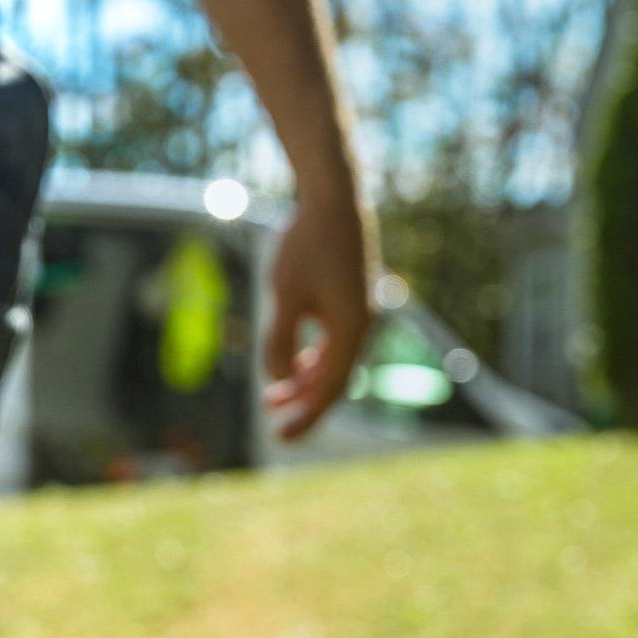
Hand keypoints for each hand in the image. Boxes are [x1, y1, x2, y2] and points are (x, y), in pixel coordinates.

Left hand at [262, 184, 375, 440]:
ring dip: (306, 381)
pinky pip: (336, 342)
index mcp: (351, 330)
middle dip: (304, 403)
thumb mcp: (285, 295)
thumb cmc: (305, 245)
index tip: (280, 438)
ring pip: (335, 362)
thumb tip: (279, 380)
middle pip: (335, 381)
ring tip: (274, 396)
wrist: (332, 199)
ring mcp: (360, 312)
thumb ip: (280, 341)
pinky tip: (294, 363)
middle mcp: (362, 326)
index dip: (305, 416)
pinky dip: (315, 358)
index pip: (329, 389)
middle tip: (274, 424)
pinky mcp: (352, 299)